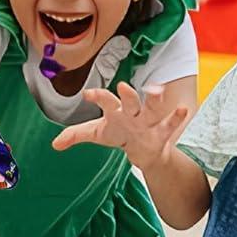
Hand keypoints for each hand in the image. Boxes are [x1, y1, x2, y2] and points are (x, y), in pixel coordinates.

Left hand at [50, 83, 190, 172]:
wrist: (143, 150)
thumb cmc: (119, 134)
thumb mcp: (97, 134)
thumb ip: (76, 135)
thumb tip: (54, 144)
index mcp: (116, 111)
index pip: (106, 101)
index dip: (98, 96)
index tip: (87, 94)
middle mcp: (133, 112)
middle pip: (130, 101)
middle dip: (127, 94)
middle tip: (123, 86)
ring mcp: (148, 121)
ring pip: (152, 107)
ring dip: (155, 98)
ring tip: (158, 89)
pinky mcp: (161, 132)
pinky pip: (169, 124)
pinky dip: (176, 117)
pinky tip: (182, 110)